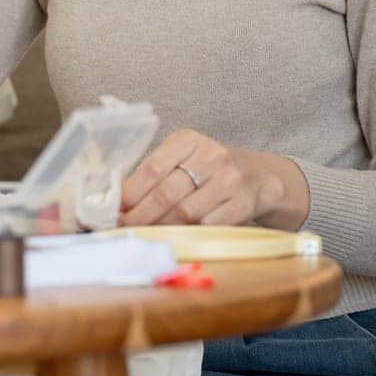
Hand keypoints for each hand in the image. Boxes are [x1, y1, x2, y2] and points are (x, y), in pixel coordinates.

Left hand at [119, 128, 286, 227]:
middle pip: (167, 192)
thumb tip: (120, 200)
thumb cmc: (207, 168)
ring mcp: (229, 180)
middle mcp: (211, 156)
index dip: (132, 191)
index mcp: (189, 140)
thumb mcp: (183, 158)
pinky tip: (175, 235)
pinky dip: (188, 232)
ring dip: (161, 226)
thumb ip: (155, 173)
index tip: (117, 208)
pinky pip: (207, 224)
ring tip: (146, 232)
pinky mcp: (242, 203)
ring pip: (186, 211)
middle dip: (142, 214)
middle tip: (126, 226)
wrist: (257, 176)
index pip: (153, 167)